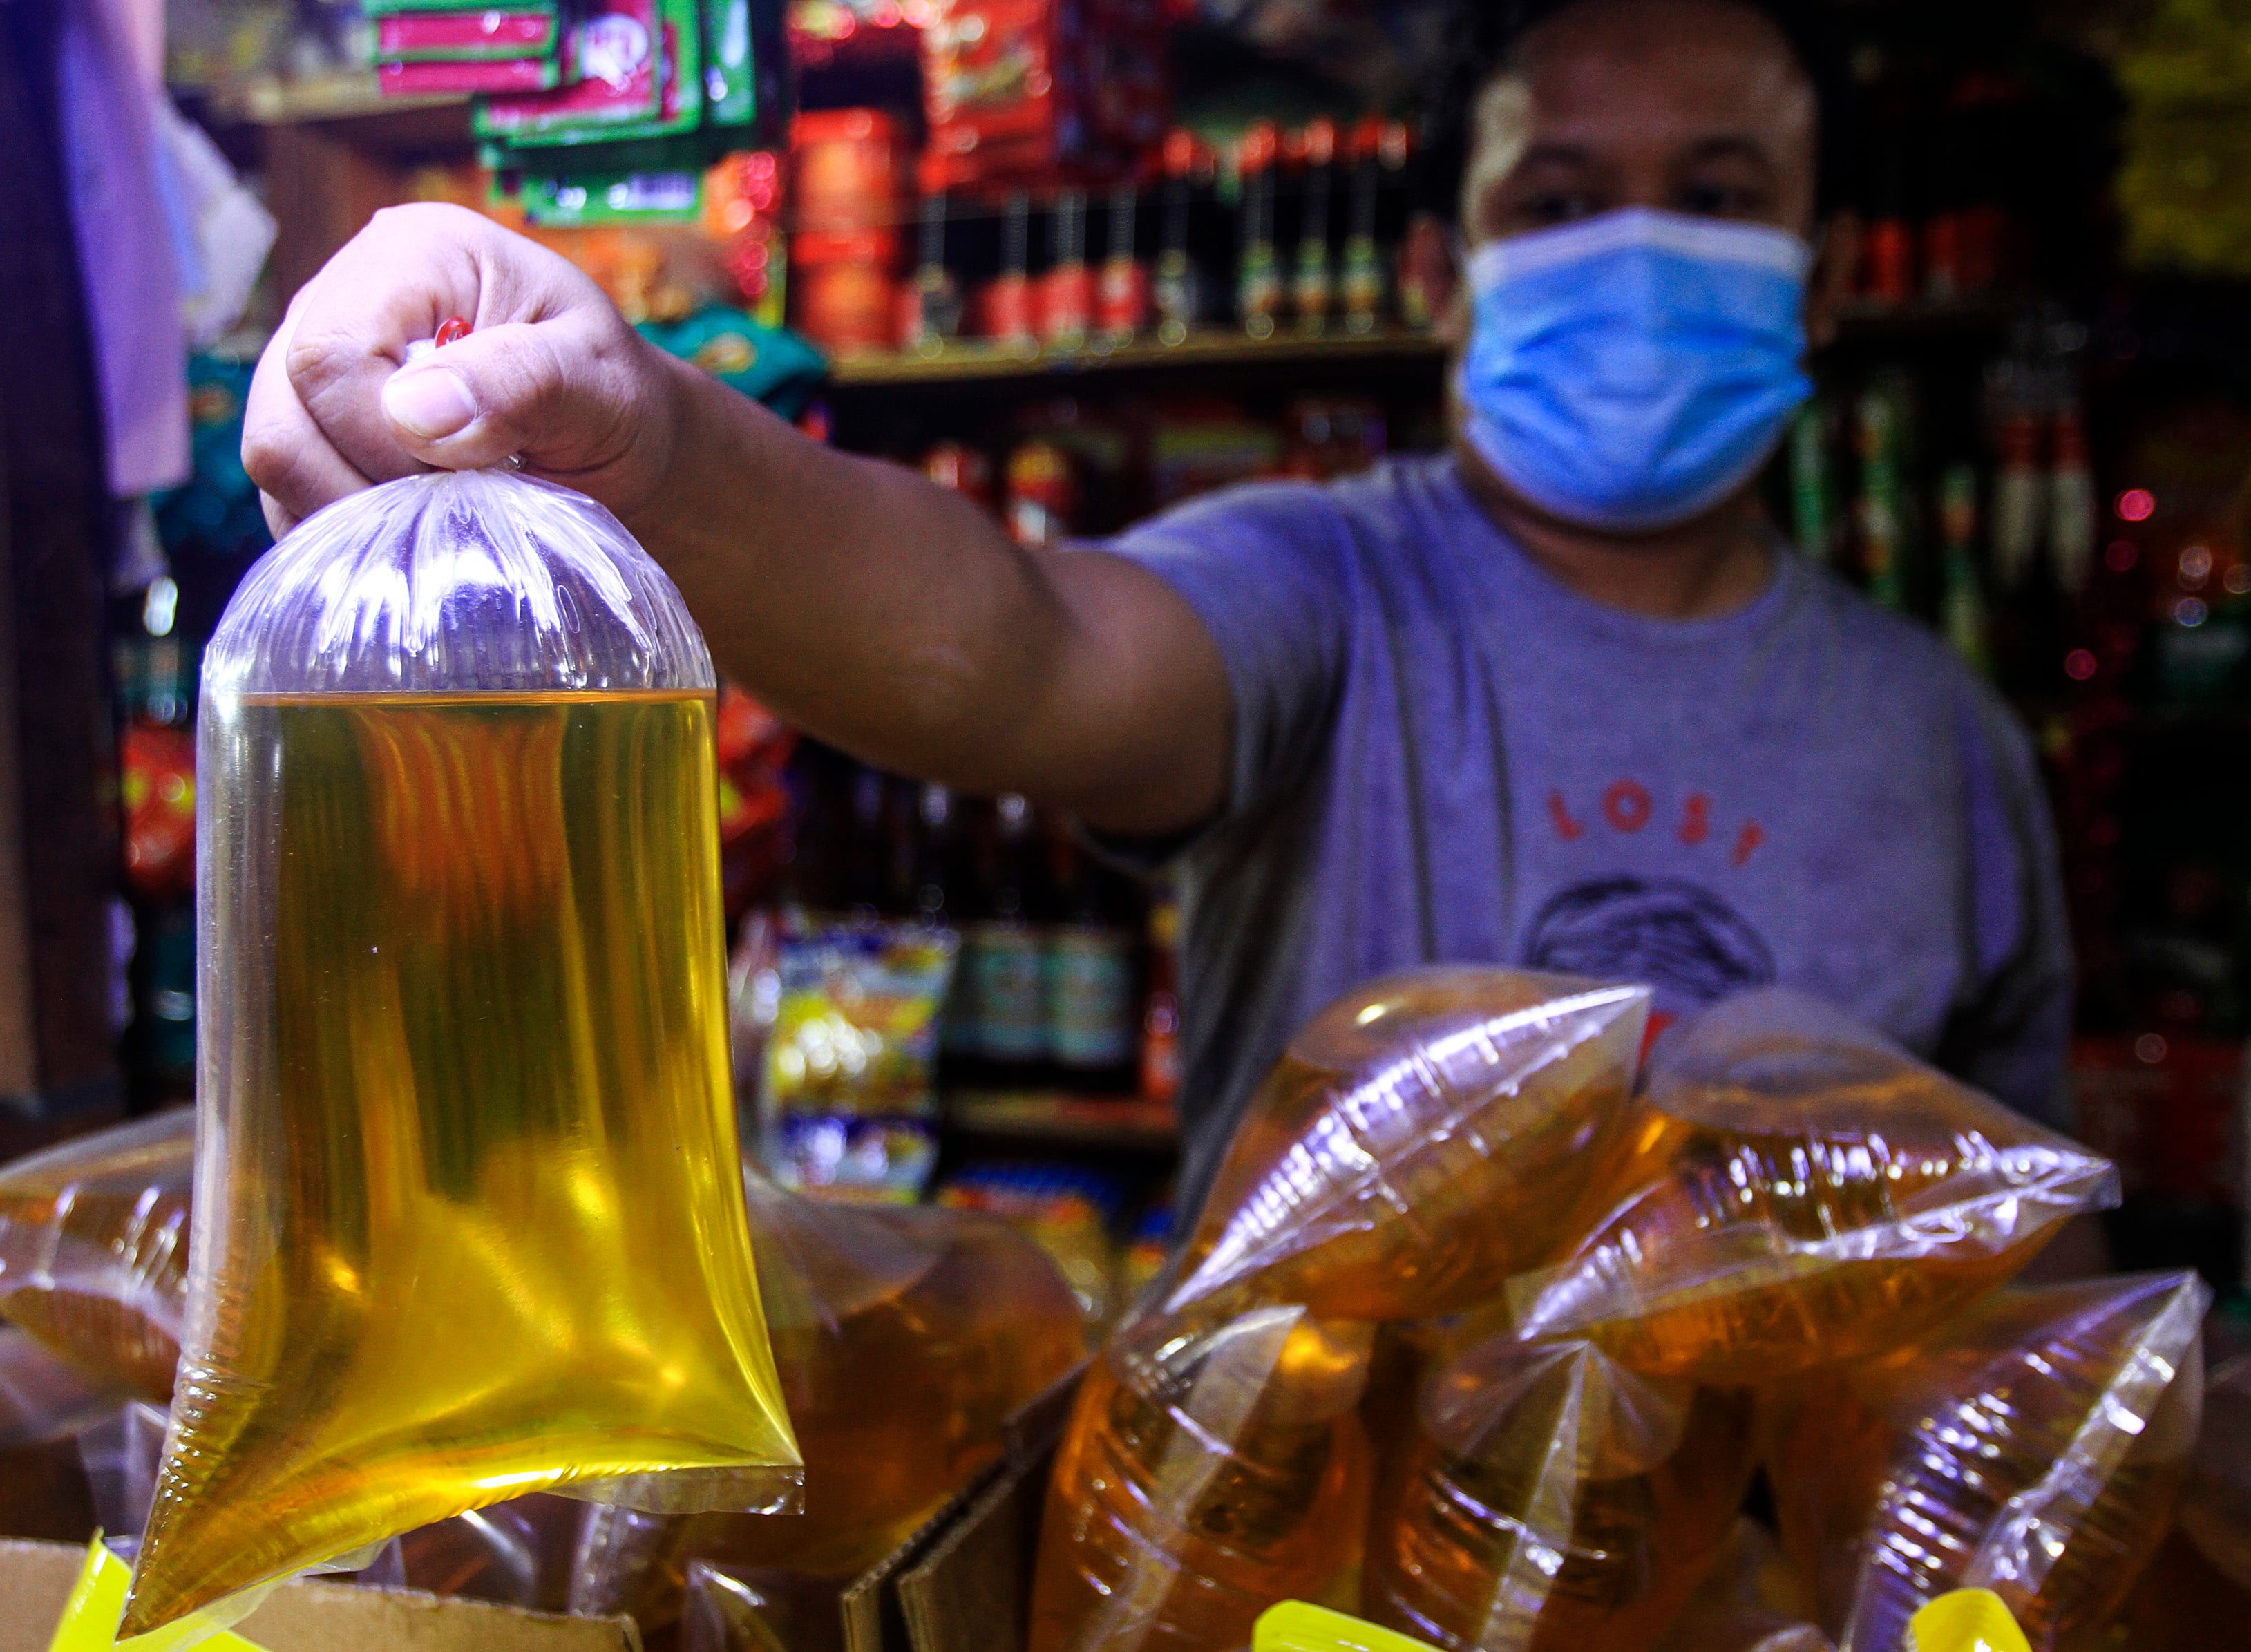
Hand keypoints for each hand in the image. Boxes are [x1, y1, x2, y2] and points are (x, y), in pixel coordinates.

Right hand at [243, 203, 684, 535]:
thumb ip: (523, 384)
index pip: (332, 353)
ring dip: (356, 513)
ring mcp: (315, 363)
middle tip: (460, 504)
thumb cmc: (615, 401)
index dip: (381, 439)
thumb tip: (413, 413)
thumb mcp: (602, 384)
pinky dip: (348, 530)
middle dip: (366, 483)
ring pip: (276, 456)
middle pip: (282, 408)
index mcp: (416, 254)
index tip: (467, 475)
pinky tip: (419, 529)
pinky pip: (289, 494)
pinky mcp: (313, 427)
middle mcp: (343, 295)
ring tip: (447, 516)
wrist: (618, 442)